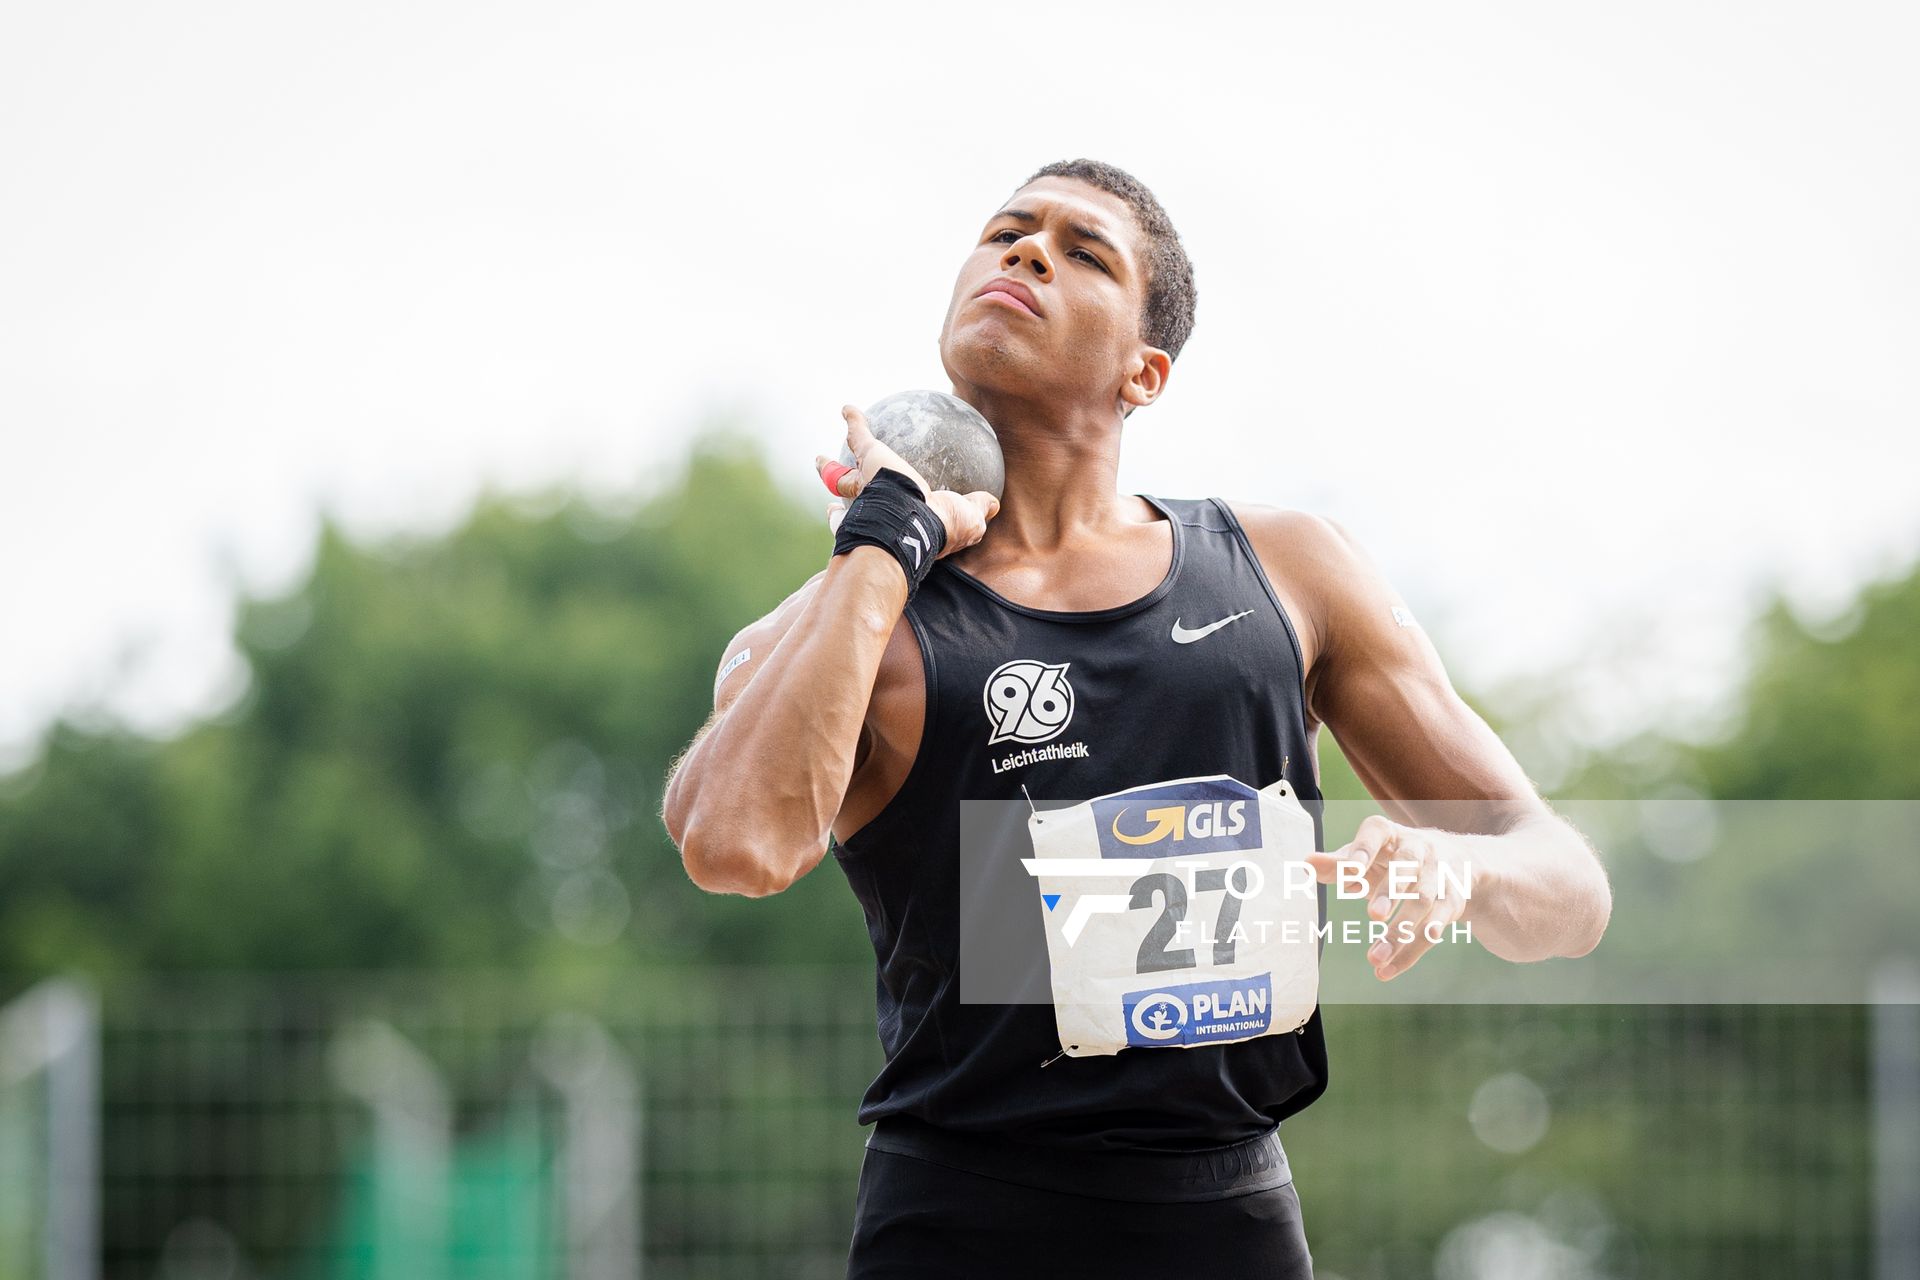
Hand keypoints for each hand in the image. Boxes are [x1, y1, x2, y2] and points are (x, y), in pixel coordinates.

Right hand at [815, 404, 999, 557]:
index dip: (880, 517)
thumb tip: (993, 503)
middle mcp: (872, 508)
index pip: (886, 519)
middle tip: (844, 492)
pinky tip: (848, 408)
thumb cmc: (941, 525)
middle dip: (846, 499)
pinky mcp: (868, 457)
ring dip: (830, 467)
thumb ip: (978, 508)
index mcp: (897, 521)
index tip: (877, 515)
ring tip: (821, 460)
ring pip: (841, 476)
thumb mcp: (970, 518)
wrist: (915, 521)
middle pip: (854, 501)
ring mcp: (863, 485)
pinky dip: (853, 421)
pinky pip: (858, 436)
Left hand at [1305, 815, 1474, 980]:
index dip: (1365, 849)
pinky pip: (1433, 929)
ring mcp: (1439, 875)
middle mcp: (1419, 849)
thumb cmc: (1394, 858)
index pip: (1377, 833)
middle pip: (1407, 868)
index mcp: (1390, 833)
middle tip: (1373, 915)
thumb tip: (1306, 863)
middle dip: (1391, 891)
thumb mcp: (1368, 855)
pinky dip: (1411, 952)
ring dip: (1400, 932)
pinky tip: (1390, 969)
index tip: (1352, 869)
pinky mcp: (1452, 902)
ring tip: (1375, 958)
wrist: (1459, 861)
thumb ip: (1339, 863)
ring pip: (1422, 903)